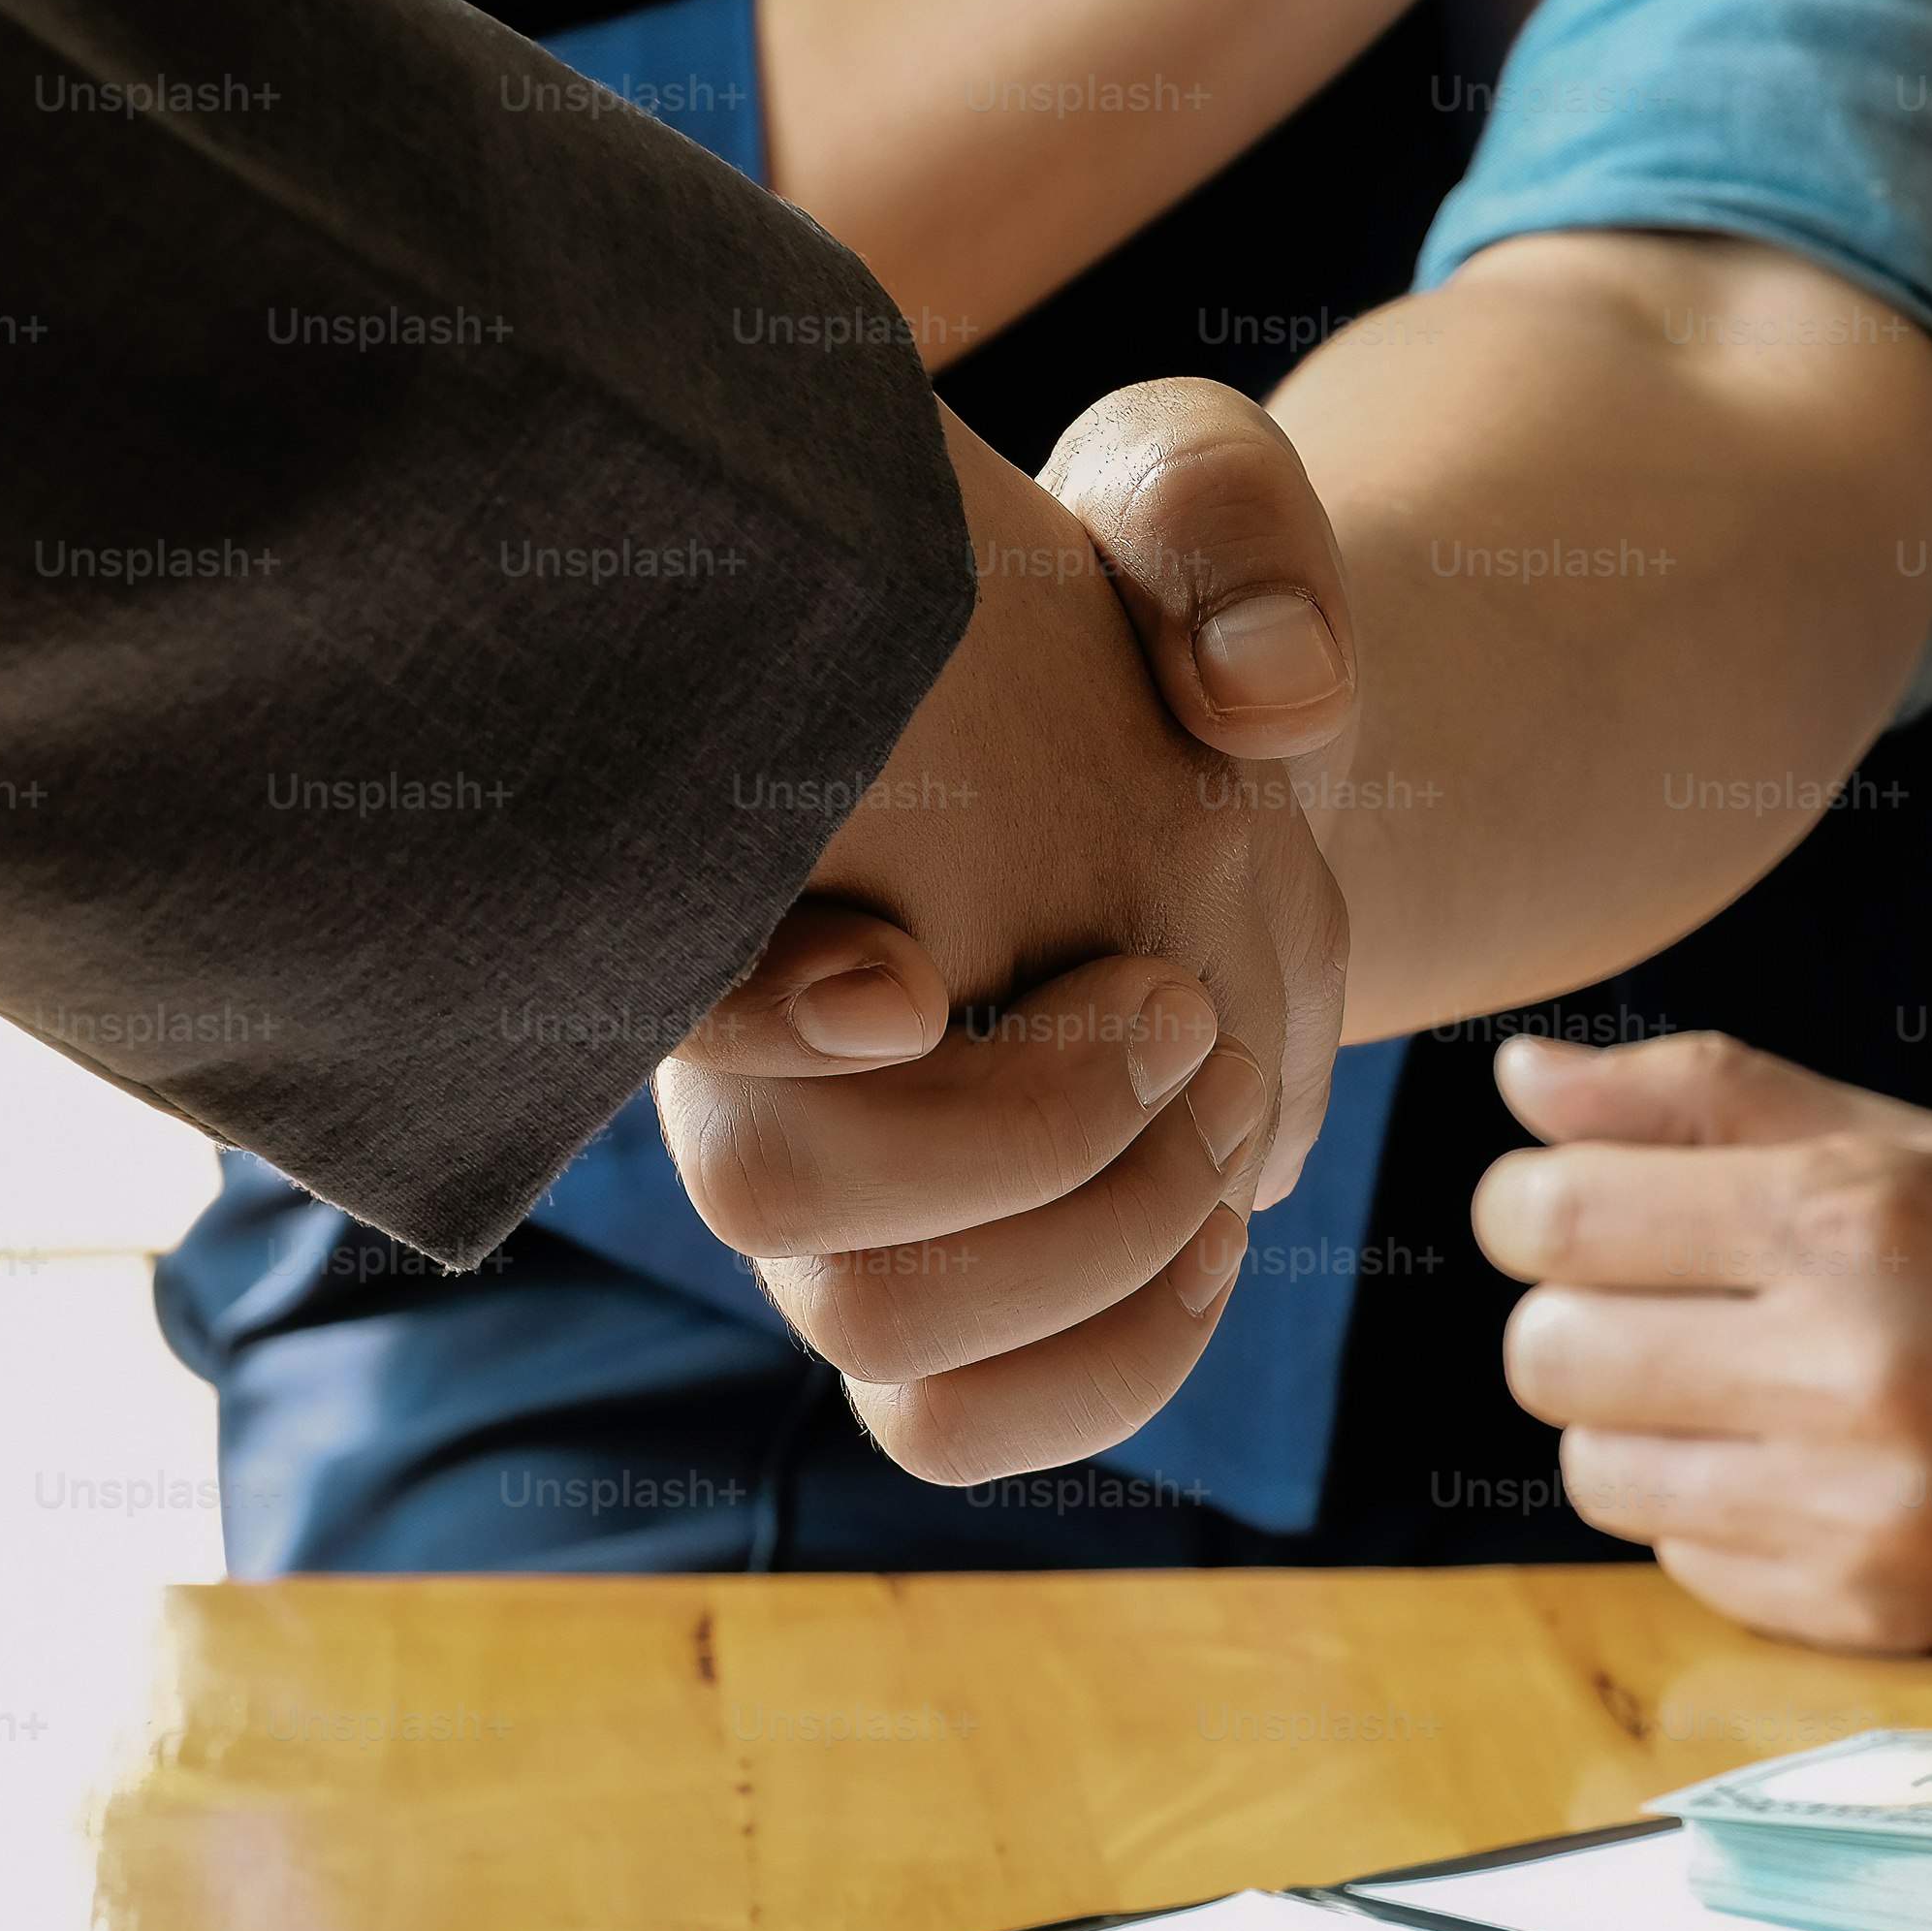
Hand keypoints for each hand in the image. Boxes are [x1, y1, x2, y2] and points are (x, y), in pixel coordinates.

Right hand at [656, 382, 1354, 1480]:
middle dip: (1030, 1132)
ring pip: (880, 1341)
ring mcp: (821, 1194)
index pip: (667, 968)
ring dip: (1097, 1248)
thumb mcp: (1205, 500)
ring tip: (1218, 1105)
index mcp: (742, 846)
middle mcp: (736, 1043)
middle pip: (767, 1201)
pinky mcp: (928, 1291)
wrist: (1212, 771)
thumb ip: (1222, 523)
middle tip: (1179, 1008)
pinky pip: (961, 1430)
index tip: (910, 986)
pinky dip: (1118, 1367)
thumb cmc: (1157, 614)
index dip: (766, 1006)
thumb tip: (1264, 690)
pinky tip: (1218, 1228)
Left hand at [1473, 1033, 1931, 1648]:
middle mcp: (1844, 1364)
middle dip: (1578, 1319)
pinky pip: (1685, 1559)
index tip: (1582, 1211)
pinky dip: (1716, 1512)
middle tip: (1673, 1305)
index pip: (1551, 1217)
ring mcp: (1855, 1507)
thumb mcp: (1914, 1141)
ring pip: (1598, 1469)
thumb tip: (1520, 1081)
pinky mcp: (1870, 1613)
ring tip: (1750, 1389)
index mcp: (1847, 1215)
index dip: (1535, 1208)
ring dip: (1639, 1424)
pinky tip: (1815, 1469)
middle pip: (1546, 1353)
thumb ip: (1705, 1102)